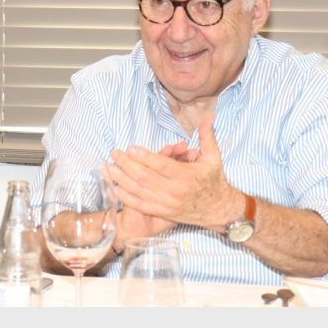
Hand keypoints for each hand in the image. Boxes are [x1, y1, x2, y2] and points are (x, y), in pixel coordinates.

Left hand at [108, 113, 238, 231]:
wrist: (219, 210)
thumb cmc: (214, 180)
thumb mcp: (214, 157)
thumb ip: (207, 136)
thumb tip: (208, 115)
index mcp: (187, 176)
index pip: (162, 165)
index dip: (145, 157)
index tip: (130, 148)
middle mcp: (175, 191)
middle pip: (145, 177)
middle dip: (126, 165)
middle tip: (114, 153)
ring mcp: (168, 204)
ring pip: (139, 191)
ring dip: (121, 179)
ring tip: (108, 167)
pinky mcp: (163, 213)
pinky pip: (141, 205)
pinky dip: (126, 198)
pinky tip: (115, 188)